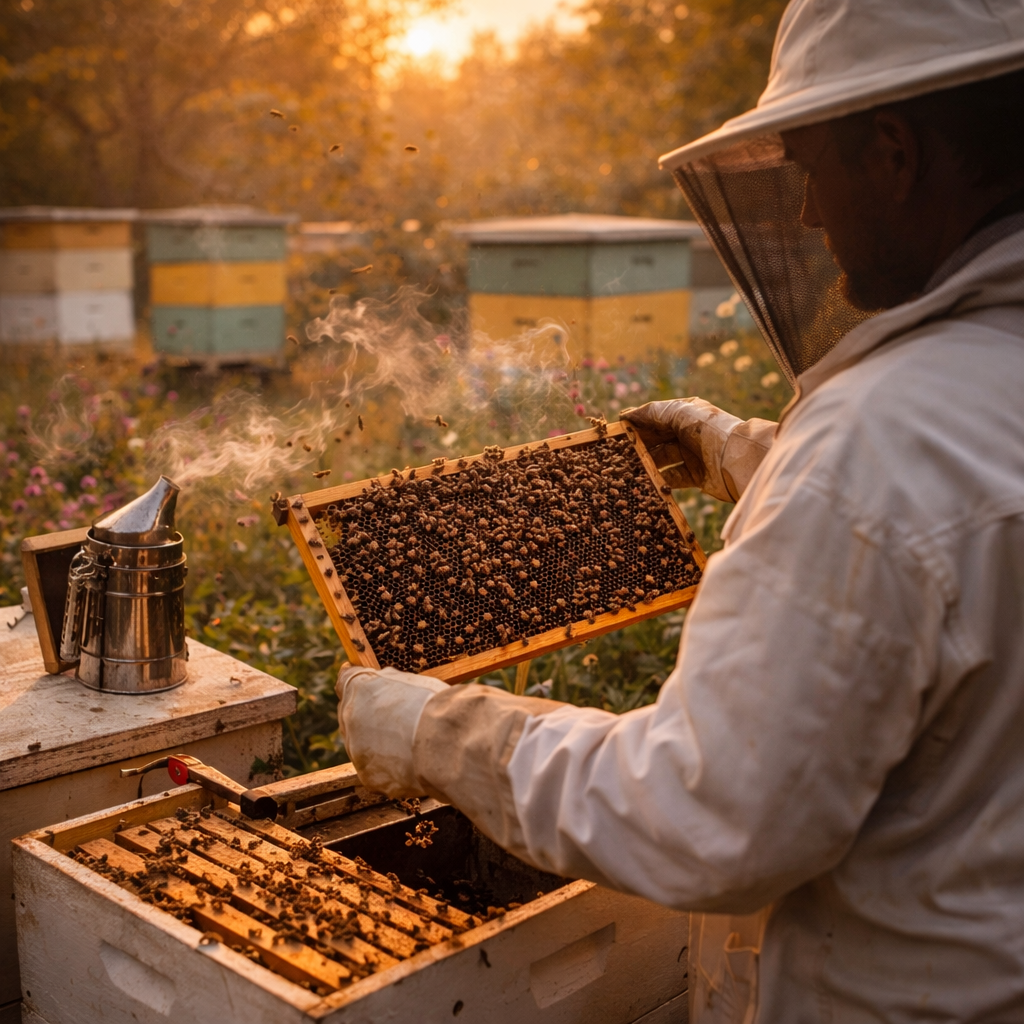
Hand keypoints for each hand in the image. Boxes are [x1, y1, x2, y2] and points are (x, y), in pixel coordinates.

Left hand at [336, 665, 446, 796]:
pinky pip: (377, 772)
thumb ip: (389, 682)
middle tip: (399, 723)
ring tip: (412, 746)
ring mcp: (356, 750)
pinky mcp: (368, 777)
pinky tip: (412, 764)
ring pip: (363, 747)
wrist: (444, 741)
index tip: (366, 689)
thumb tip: (382, 679)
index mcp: (359, 688)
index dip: (358, 688)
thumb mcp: (410, 681)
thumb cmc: (435, 706)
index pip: (345, 683)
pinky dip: (391, 770)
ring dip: (381, 746)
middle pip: (352, 718)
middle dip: (371, 720)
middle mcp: (350, 718)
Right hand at [622, 399, 775, 501]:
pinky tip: (646, 483)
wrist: (737, 459)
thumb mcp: (680, 413)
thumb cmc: (709, 430)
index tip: (616, 432)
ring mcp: (691, 455)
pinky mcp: (695, 476)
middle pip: (656, 439)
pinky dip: (660, 481)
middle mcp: (687, 434)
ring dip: (646, 464)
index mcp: (685, 414)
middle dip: (639, 445)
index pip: (654, 418)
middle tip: (618, 453)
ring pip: (662, 459)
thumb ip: (652, 412)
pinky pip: (672, 478)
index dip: (636, 424)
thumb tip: (626, 414)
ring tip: (627, 469)